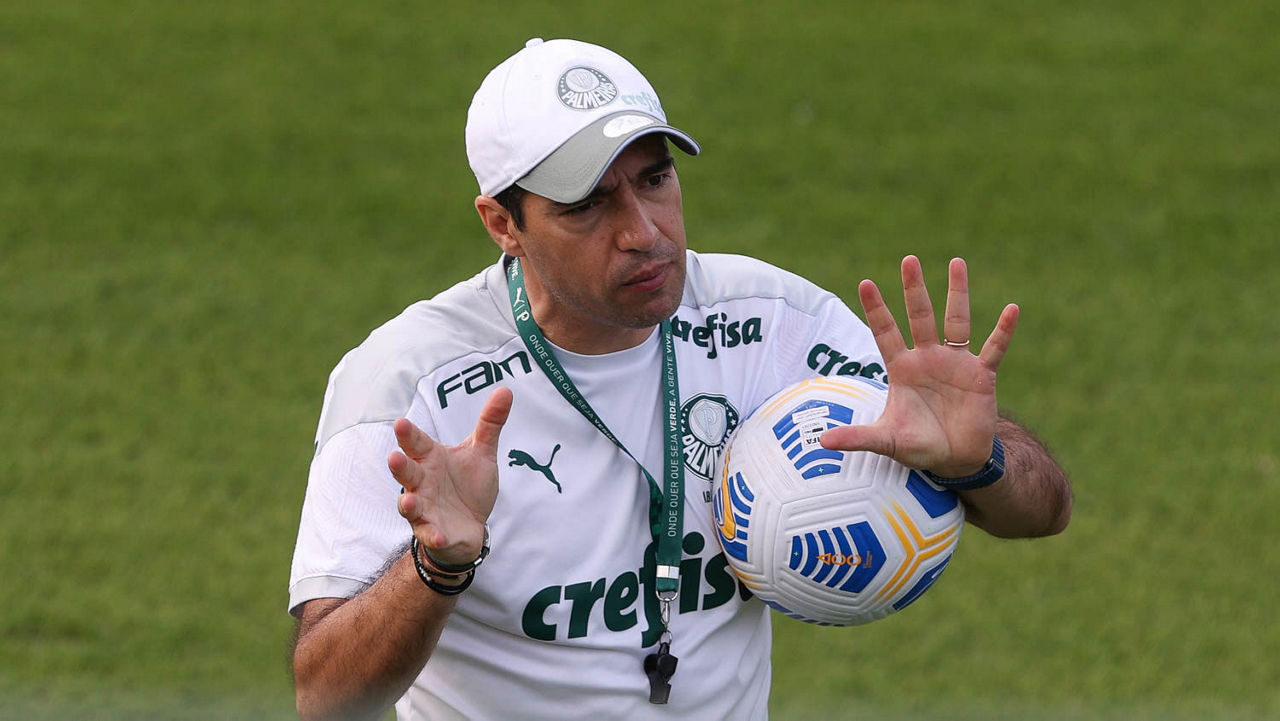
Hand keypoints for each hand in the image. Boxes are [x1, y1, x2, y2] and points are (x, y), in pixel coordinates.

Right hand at [388, 387, 512, 565]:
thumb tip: (505, 389)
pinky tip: (439, 534)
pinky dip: (433, 534)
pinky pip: (430, 534)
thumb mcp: (481, 453)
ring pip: (410, 505)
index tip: (400, 422)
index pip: (417, 443)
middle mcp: (422, 482)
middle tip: (393, 457)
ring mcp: (425, 508)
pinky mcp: (433, 532)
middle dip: (399, 466)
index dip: (408, 434)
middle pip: (407, 472)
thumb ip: (489, 423)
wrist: (470, 526)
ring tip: (410, 501)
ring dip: (409, 503)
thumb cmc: (468, 485)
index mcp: (431, 459)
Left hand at [820, 256, 1017, 477]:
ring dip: (957, 293)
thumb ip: (858, 437)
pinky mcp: (981, 375)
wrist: (955, 459)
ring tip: (956, 262)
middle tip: (908, 260)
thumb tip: (822, 443)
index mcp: (902, 368)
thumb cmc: (918, 446)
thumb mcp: (887, 440)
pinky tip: (1012, 310)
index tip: (865, 283)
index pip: (886, 332)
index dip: (876, 309)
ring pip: (957, 321)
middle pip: (920, 316)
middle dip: (914, 289)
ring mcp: (956, 363)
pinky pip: (994, 348)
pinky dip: (1003, 331)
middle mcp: (928, 358)